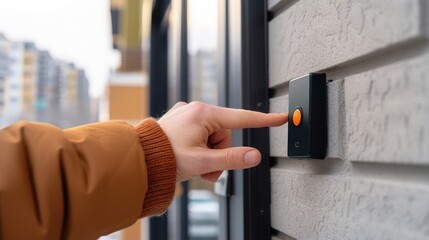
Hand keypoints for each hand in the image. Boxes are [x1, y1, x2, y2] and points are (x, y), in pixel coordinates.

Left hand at [158, 102, 287, 181]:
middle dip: (218, 154)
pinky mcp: (181, 121)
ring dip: (208, 155)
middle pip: (225, 135)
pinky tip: (186, 156)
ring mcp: (187, 114)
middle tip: (204, 166)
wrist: (139, 159)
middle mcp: (196, 109)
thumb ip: (232, 160)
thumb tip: (255, 156)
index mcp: (203, 114)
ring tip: (193, 165)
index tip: (282, 117)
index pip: (242, 118)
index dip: (265, 120)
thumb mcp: (202, 162)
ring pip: (212, 138)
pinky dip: (199, 149)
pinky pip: (200, 135)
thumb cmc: (165, 158)